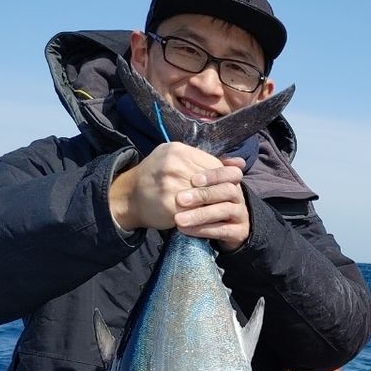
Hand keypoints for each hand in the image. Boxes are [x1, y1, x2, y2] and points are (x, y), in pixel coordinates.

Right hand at [109, 143, 251, 249]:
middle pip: (213, 181)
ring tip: (223, 210)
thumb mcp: (178, 160)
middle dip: (224, 193)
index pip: (214, 164)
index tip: (231, 187)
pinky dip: (207, 217)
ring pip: (207, 197)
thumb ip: (208, 162)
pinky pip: (197, 212)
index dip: (226, 178)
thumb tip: (241, 164)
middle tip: (232, 201)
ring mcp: (171, 184)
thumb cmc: (157, 177)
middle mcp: (174, 164)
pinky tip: (212, 219)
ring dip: (217, 206)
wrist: (129, 196)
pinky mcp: (171, 204)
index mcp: (178, 150)